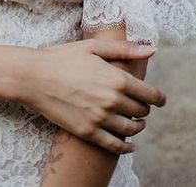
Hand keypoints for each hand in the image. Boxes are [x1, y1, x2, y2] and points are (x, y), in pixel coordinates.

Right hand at [22, 37, 165, 155]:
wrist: (34, 77)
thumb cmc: (63, 57)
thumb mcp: (93, 48)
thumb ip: (124, 49)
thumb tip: (152, 48)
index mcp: (116, 78)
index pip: (150, 94)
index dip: (159, 98)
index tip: (160, 99)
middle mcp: (111, 100)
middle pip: (141, 111)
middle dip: (145, 108)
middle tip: (141, 105)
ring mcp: (99, 118)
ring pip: (131, 129)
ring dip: (138, 126)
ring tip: (136, 123)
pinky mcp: (87, 132)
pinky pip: (114, 145)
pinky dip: (126, 147)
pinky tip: (129, 145)